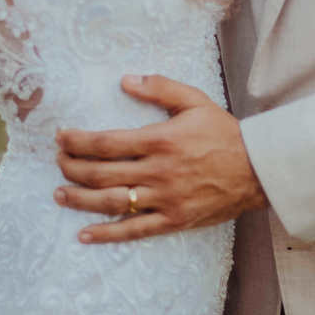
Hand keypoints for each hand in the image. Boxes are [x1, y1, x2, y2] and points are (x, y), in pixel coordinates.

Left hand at [55, 76, 266, 242]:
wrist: (257, 169)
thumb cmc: (224, 132)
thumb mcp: (194, 100)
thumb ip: (159, 87)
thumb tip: (125, 80)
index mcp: (160, 140)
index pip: (106, 142)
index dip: (78, 141)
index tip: (61, 137)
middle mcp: (158, 171)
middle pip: (102, 172)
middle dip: (72, 167)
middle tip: (57, 162)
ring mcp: (164, 199)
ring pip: (112, 202)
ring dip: (80, 199)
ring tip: (59, 194)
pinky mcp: (172, 220)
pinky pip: (134, 231)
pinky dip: (106, 234)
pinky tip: (84, 234)